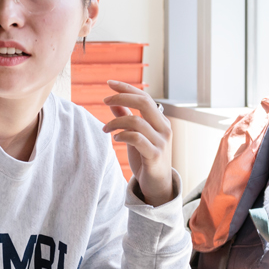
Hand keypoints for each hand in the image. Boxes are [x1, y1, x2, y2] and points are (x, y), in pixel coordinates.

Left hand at [102, 80, 173, 205]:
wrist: (157, 186)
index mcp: (160, 121)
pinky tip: (115, 139)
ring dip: (116, 122)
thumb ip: (126, 118)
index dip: (127, 88)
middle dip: (122, 97)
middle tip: (105, 100)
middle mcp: (164, 128)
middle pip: (144, 103)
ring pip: (137, 121)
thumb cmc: (145, 159)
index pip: (144, 97)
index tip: (109, 83)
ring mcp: (161, 141)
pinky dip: (123, 135)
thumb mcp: (134, 136)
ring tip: (105, 129)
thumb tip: (113, 102)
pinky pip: (137, 139)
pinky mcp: (155, 155)